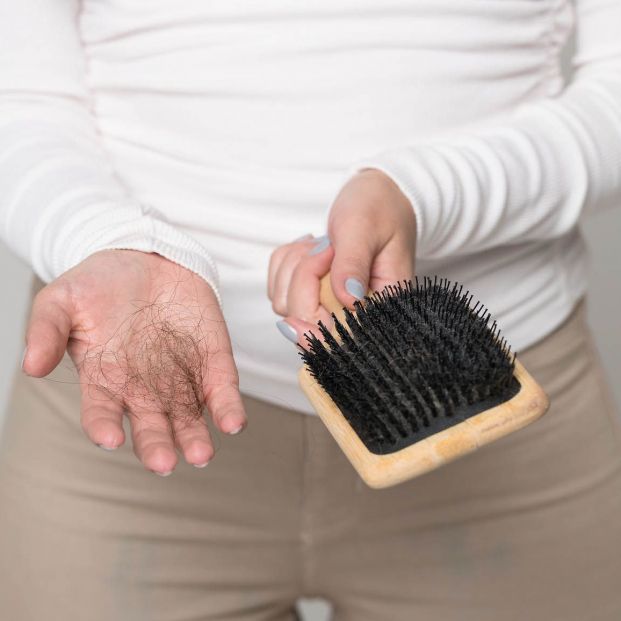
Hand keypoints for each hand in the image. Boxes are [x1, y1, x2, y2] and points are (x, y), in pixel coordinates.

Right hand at [21, 250, 246, 475]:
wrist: (144, 256)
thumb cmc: (98, 284)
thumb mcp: (61, 299)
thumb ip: (46, 330)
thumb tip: (31, 365)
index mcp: (105, 379)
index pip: (102, 412)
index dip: (104, 427)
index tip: (110, 438)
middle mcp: (143, 387)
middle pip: (151, 425)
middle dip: (157, 445)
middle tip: (164, 464)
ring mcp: (179, 376)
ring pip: (188, 416)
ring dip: (195, 437)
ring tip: (201, 454)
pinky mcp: (211, 360)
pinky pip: (221, 388)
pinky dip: (228, 407)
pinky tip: (233, 423)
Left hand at [268, 168, 415, 343]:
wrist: (376, 197)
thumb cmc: (379, 208)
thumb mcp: (366, 229)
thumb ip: (354, 263)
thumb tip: (349, 300)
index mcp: (380, 306)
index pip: (342, 337)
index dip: (312, 329)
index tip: (298, 306)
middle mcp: (354, 314)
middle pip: (303, 319)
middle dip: (303, 277)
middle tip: (327, 247)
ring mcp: (328, 306)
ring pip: (285, 303)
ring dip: (294, 267)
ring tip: (324, 244)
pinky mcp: (310, 294)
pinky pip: (277, 287)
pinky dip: (286, 263)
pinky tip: (312, 248)